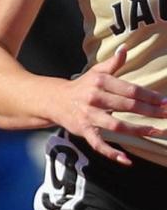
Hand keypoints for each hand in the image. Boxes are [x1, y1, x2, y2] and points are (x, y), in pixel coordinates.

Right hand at [52, 45, 166, 164]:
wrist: (54, 100)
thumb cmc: (81, 86)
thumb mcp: (96, 72)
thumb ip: (113, 63)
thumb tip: (125, 48)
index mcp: (100, 82)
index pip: (129, 89)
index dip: (148, 96)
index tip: (164, 101)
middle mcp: (95, 98)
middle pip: (127, 106)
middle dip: (149, 111)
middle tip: (166, 114)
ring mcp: (89, 116)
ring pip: (117, 125)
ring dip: (138, 129)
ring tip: (156, 130)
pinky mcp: (84, 130)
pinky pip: (99, 144)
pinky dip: (112, 153)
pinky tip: (126, 160)